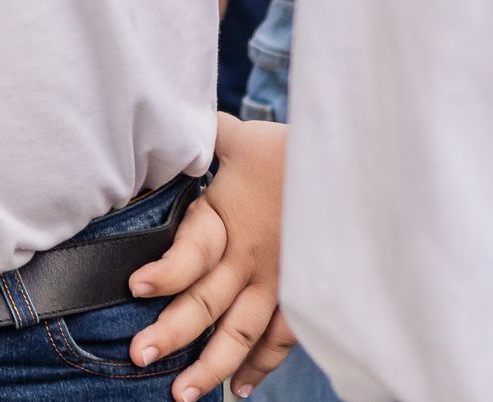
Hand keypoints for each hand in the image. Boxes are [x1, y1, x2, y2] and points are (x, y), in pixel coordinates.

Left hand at [126, 116, 294, 400]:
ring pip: (240, 332)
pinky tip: (239, 389)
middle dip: (172, 332)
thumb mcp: (242, 137)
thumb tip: (168, 118)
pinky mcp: (302, 297)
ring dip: (210, 365)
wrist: (357, 169)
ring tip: (179, 395)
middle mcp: (251, 256)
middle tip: (138, 355)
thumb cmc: (292, 150)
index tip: (135, 288)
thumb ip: (204, 136)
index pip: (193, 249)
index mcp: (230, 216)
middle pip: (208, 301)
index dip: (166, 270)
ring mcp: (279, 282)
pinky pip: (279, 339)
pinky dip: (260, 365)